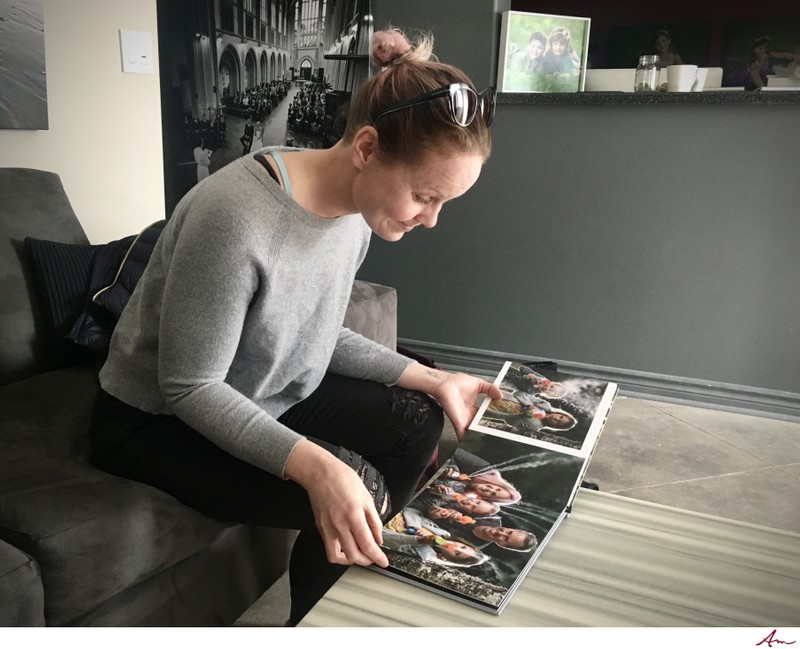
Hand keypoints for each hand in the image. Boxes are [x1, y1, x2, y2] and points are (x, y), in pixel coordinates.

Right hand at [285, 439, 388, 567]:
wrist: (320, 473)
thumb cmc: (343, 479)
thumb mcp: (366, 497)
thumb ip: (374, 521)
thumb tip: (378, 539)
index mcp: (354, 516)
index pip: (367, 545)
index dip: (377, 557)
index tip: (384, 562)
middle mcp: (339, 525)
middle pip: (353, 555)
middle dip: (367, 561)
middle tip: (374, 558)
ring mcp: (327, 528)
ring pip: (338, 557)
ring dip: (352, 560)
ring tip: (360, 555)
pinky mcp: (320, 529)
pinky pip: (329, 549)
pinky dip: (340, 554)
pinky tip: (347, 547)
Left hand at [396, 363, 502, 440]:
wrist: (445, 383)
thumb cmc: (458, 383)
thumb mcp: (479, 384)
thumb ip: (491, 389)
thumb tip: (501, 395)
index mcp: (474, 409)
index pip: (485, 418)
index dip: (492, 421)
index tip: (502, 424)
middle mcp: (469, 416)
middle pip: (480, 427)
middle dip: (488, 432)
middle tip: (499, 436)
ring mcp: (464, 421)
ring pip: (474, 433)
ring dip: (480, 438)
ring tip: (491, 443)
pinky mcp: (459, 423)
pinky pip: (464, 435)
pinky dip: (468, 441)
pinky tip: (475, 446)